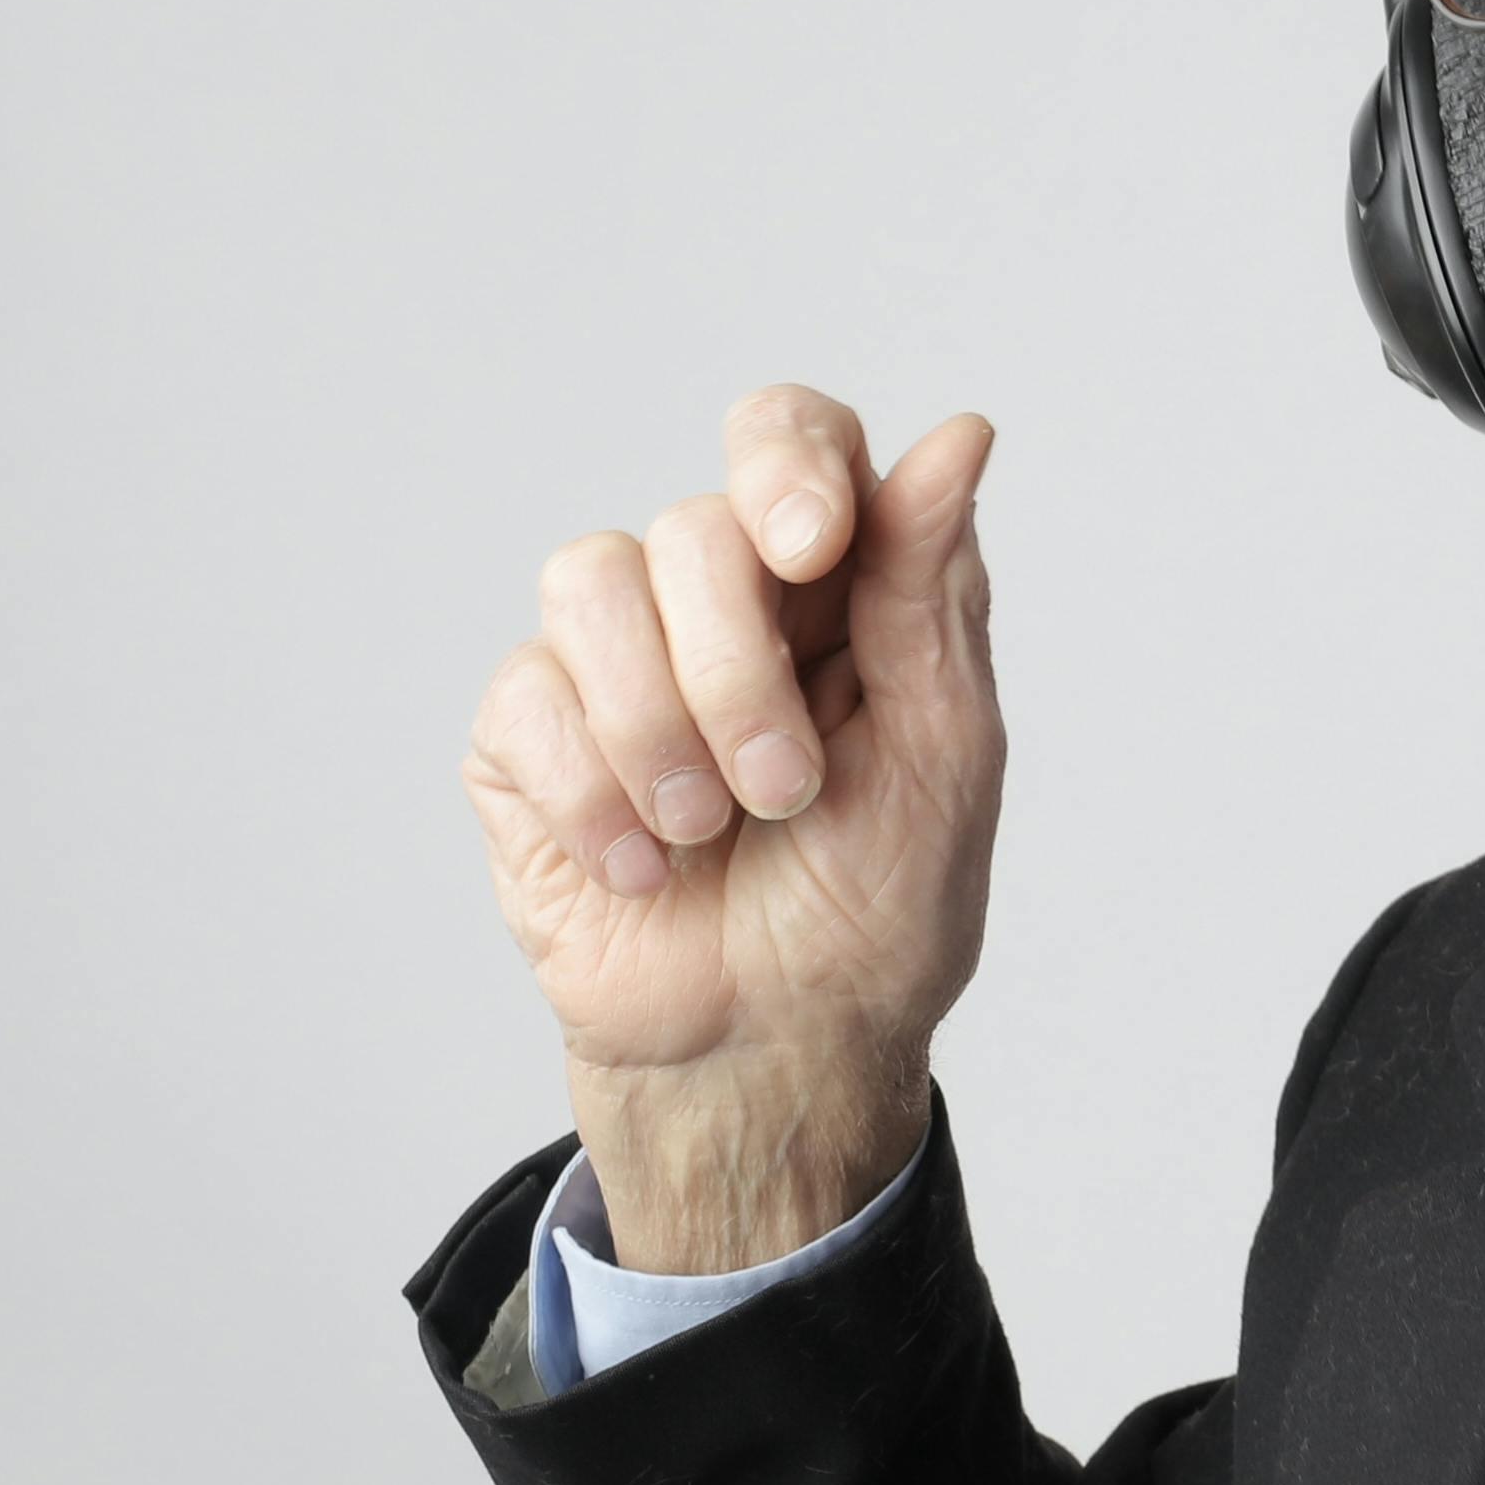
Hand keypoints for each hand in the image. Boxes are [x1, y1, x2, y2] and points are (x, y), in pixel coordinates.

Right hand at [462, 390, 1004, 1272]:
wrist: (771, 1050)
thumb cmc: (876, 912)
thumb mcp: (941, 756)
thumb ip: (932, 592)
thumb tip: (962, 434)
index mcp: (832, 585)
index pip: (790, 436)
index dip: (786, 463)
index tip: (808, 546)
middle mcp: (716, 599)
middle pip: (690, 524)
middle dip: (738, 672)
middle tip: (784, 789)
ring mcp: (611, 659)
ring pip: (587, 580)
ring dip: (660, 727)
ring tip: (711, 830)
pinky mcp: (524, 737)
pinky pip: (523, 693)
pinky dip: (593, 792)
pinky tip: (643, 867)